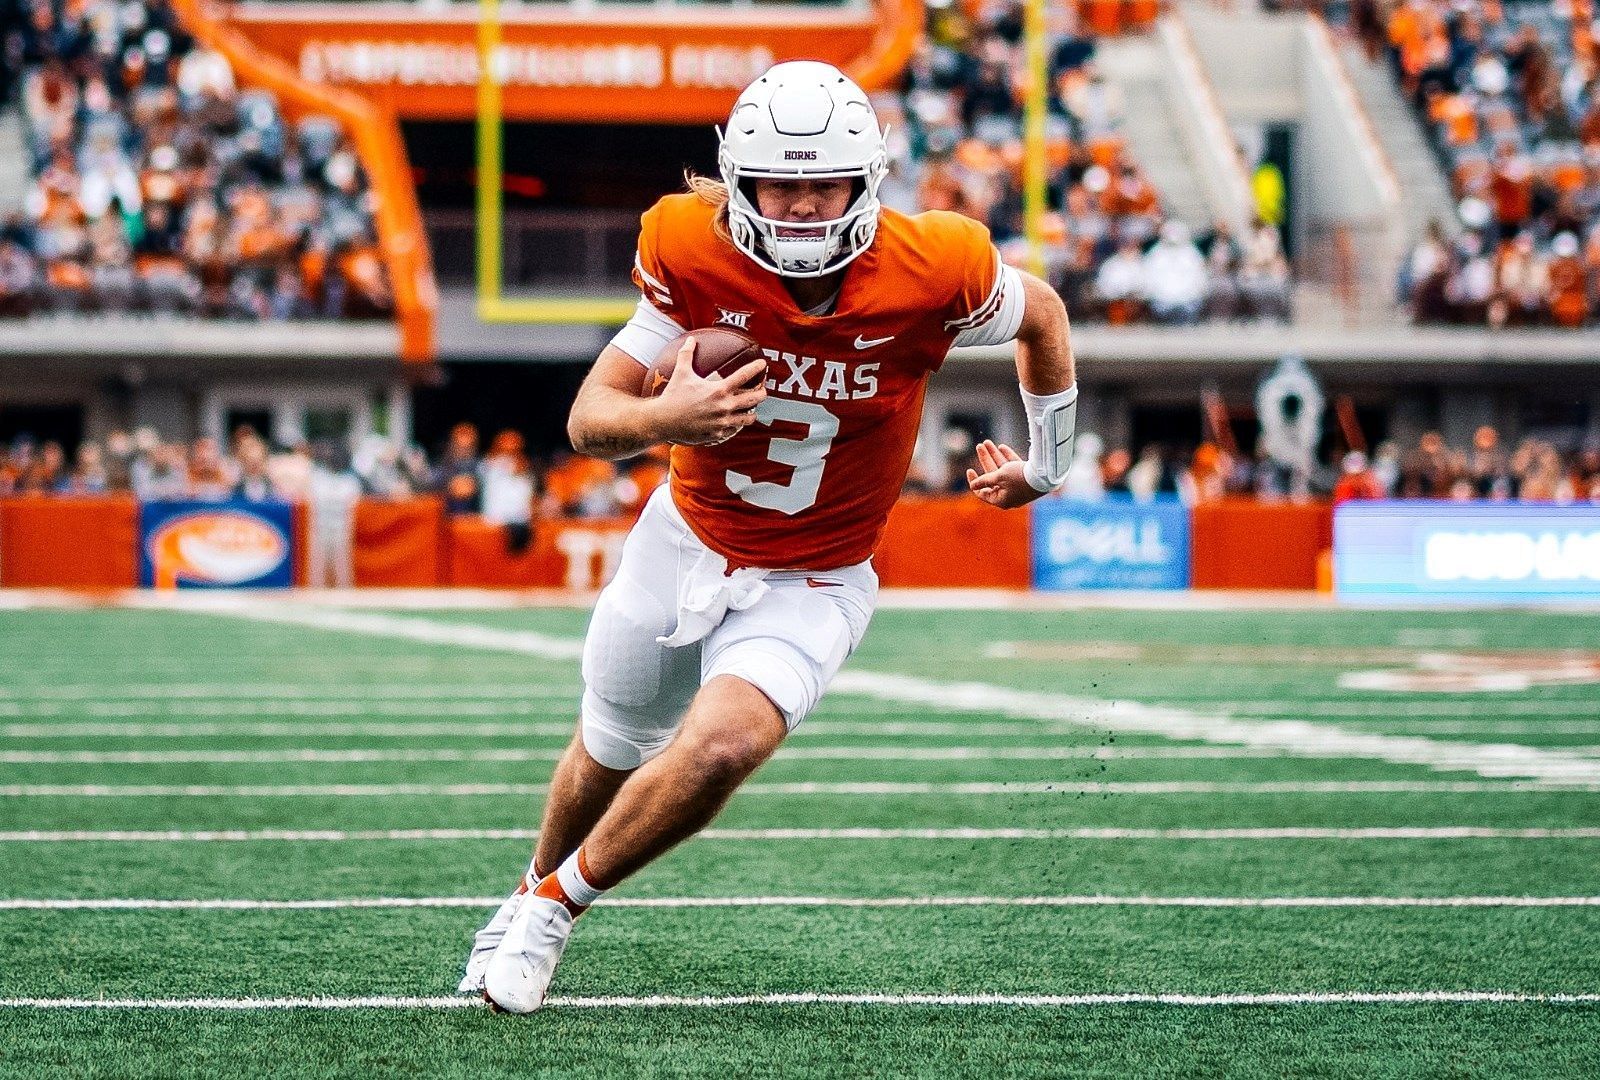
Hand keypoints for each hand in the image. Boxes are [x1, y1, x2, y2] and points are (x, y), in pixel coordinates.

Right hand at [653, 338, 767, 445]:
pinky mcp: (717, 434)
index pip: (744, 376)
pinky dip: (736, 425)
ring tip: (752, 410)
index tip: (763, 364)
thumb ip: (687, 354)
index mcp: (719, 390)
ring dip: (751, 413)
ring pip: (748, 418)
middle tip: (763, 391)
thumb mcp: (681, 372)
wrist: (664, 420)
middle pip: (754, 399)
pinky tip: (735, 422)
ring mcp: (722, 422)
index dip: (756, 368)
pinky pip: (733, 430)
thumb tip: (690, 340)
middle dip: (762, 393)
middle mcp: (725, 406)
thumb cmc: (673, 395)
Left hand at [966, 439, 1048, 509]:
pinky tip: (1001, 447)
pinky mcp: (1026, 478)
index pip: (983, 493)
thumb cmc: (1020, 478)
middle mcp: (1009, 494)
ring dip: (995, 455)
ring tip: (987, 442)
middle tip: (979, 446)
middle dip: (986, 460)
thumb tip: (972, 486)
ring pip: (1002, 470)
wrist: (1046, 475)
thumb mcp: (999, 477)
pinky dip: (1007, 458)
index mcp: (1001, 499)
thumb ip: (985, 480)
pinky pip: (1013, 468)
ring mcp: (1018, 487)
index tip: (970, 469)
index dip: (975, 481)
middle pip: (992, 477)